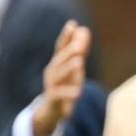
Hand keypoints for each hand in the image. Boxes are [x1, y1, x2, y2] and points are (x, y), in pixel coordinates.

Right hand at [33, 20, 90, 135]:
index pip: (60, 47)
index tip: (72, 24)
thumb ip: (79, 50)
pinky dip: (69, 93)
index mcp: (57, 63)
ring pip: (59, 75)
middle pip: (60, 60)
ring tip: (79, 62)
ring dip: (69, 68)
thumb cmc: (64, 85)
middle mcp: (52, 71)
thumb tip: (84, 30)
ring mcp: (51, 85)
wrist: (52, 110)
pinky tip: (78, 92)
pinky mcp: (53, 99)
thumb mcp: (73, 68)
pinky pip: (60, 94)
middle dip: (69, 52)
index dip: (66, 36)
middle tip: (79, 45)